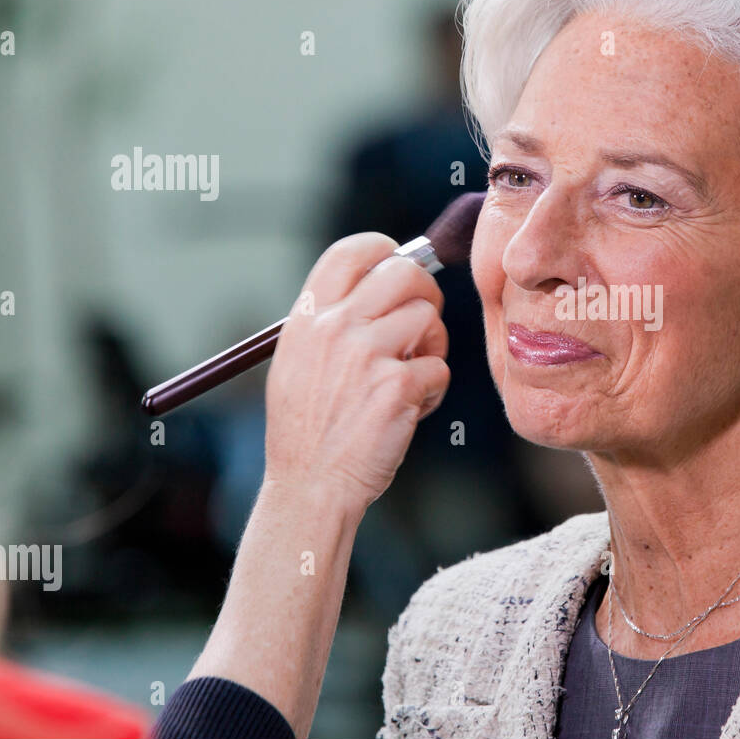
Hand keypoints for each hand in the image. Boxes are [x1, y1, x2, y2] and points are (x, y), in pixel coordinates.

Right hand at [262, 232, 448, 513]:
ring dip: (430, 348)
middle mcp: (336, 328)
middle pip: (405, 273)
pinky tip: (408, 411)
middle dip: (425, 294)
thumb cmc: (310, 429)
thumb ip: (335, 321)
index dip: (387, 252)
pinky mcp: (398, 386)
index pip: (353, 252)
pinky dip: (432, 391)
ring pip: (429, 319)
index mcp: (309, 317)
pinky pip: (439, 367)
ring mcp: (368, 355)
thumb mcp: (299, 361)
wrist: (309, 486)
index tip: (400, 270)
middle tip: (423, 325)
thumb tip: (386, 280)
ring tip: (408, 380)